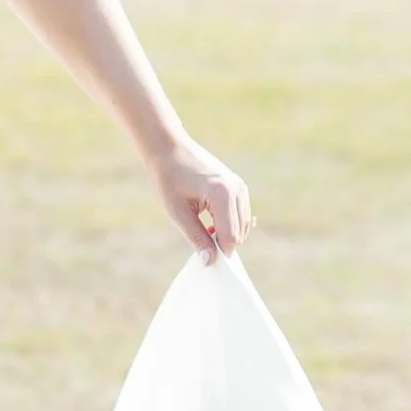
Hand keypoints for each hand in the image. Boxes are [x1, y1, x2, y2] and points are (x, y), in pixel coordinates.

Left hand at [151, 137, 251, 263]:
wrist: (169, 148)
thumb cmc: (168, 178)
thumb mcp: (178, 213)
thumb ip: (196, 238)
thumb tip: (210, 262)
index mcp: (222, 194)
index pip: (230, 237)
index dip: (220, 254)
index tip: (205, 262)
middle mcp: (237, 190)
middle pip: (239, 233)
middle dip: (222, 244)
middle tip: (199, 244)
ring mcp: (240, 187)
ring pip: (242, 226)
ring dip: (226, 234)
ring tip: (202, 229)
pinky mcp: (238, 186)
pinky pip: (241, 215)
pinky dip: (229, 224)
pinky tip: (210, 222)